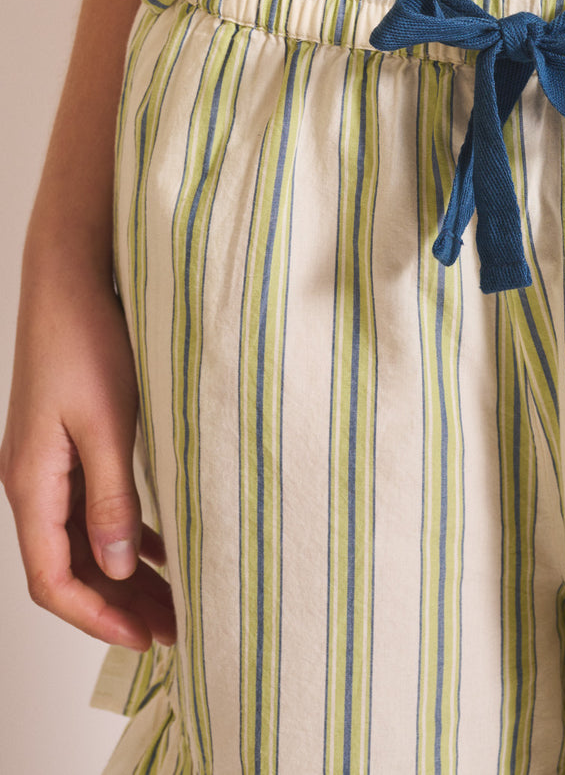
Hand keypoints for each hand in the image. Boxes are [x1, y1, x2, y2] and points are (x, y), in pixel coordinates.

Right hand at [1, 255, 174, 650]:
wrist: (71, 281)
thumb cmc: (86, 342)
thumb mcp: (109, 424)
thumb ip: (113, 498)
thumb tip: (120, 569)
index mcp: (32, 483)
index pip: (53, 578)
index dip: (96, 617)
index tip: (144, 639)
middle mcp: (33, 481)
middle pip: (72, 567)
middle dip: (119, 606)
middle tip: (173, 632)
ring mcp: (50, 464)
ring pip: (86, 540)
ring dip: (126, 573)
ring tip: (176, 600)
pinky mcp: (70, 444)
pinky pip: (93, 508)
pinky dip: (126, 534)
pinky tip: (160, 547)